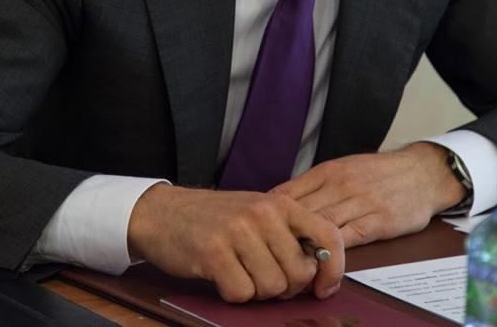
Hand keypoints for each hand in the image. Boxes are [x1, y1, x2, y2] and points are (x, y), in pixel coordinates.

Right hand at [126, 185, 344, 302]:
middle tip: (264, 278)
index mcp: (280, 203)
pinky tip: (221, 276)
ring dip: (256, 291)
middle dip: (285, 287)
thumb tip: (319, 270)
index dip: (333, 269)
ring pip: (272, 287)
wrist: (163, 213)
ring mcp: (238, 232)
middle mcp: (263, 213)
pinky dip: (232, 294)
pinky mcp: (214, 253)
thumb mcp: (257, 213)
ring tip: (239, 273)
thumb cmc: (215, 219)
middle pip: (299, 273)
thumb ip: (289, 234)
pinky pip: (242, 294)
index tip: (324, 288)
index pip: (328, 235)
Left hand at [271, 142, 463, 247]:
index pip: (286, 194)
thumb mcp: (344, 169)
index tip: (259, 235)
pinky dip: (330, 254)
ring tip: (290, 268)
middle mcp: (340, 184)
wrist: (422, 172)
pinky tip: (320, 266)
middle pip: (299, 213)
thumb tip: (282, 204)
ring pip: (320, 227)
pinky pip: (347, 238)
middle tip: (269, 258)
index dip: (268, 218)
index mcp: (327, 171)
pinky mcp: (377, 220)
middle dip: (281, 237)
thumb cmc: (380, 174)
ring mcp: (358, 202)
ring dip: (303, 249)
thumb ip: (316, 186)